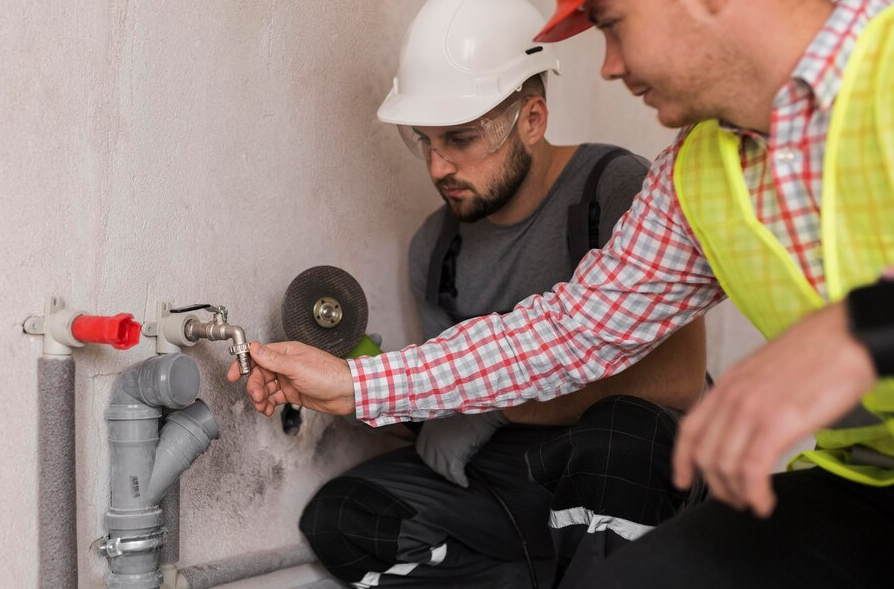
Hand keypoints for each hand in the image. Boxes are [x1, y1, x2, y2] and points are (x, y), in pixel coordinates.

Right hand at [226, 341, 354, 416]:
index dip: (243, 364)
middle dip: (254, 386)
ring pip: (265, 387)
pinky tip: (267, 409)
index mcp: (286, 352)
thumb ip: (273, 359)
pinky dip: (268, 404)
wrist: (347, 392)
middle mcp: (286, 364)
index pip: (258, 355)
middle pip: (259, 373)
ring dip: (260, 397)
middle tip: (256, 396)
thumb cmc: (329, 375)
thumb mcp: (297, 366)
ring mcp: (289, 379)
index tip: (233, 374)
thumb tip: (254, 347)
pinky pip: (274, 397)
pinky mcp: (293, 392)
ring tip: (262, 405)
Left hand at [415, 411, 507, 486]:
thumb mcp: (448, 415)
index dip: (429, 456)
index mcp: (428, 428)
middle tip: (448, 471)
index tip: (437, 459)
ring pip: (441, 469)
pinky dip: (460, 480)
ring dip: (448, 475)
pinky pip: (455, 474)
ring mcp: (441, 450)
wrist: (481, 412)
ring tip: (456, 478)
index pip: (421, 449)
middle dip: (438, 467)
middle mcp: (431, 440)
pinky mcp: (453, 458)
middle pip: (430, 462)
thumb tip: (445, 439)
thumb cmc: (469, 410)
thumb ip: (441, 428)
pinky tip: (465, 483)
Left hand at [673, 302, 876, 516]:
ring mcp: (753, 410)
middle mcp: (732, 397)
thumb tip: (746, 426)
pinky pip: (753, 470)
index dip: (681, 459)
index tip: (682, 479)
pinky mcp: (778, 423)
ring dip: (736, 493)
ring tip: (751, 503)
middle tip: (733, 499)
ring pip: (726, 465)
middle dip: (716, 484)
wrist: (845, 336)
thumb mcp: (764, 371)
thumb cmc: (814, 353)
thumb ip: (747, 396)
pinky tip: (763, 503)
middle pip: (706, 454)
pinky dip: (754, 494)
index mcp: (728, 384)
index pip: (690, 428)